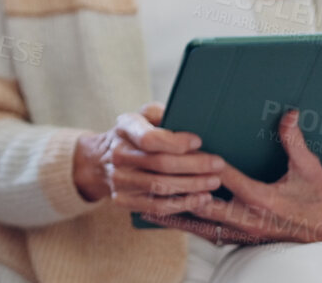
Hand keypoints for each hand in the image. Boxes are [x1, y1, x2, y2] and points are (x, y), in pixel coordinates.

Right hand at [74, 103, 224, 215]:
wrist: (102, 159)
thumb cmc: (135, 135)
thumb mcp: (143, 116)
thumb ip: (161, 114)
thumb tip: (186, 119)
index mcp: (124, 128)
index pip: (149, 138)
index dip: (176, 142)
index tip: (198, 142)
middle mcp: (118, 155)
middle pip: (160, 164)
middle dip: (195, 165)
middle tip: (218, 164)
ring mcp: (118, 180)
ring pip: (161, 187)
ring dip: (192, 186)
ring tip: (214, 181)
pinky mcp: (123, 200)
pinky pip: (156, 207)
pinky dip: (183, 204)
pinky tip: (201, 198)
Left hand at [142, 110, 321, 244]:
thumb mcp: (310, 168)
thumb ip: (294, 141)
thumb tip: (289, 113)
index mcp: (262, 199)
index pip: (222, 178)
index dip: (200, 164)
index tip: (177, 149)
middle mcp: (249, 219)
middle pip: (201, 204)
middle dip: (177, 192)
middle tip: (150, 178)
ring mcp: (245, 233)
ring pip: (200, 226)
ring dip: (175, 216)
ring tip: (145, 204)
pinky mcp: (244, 241)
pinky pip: (210, 235)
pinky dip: (190, 227)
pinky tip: (170, 219)